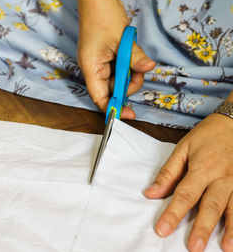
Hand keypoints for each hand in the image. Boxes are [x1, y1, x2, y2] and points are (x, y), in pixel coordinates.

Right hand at [76, 0, 154, 118]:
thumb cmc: (102, 16)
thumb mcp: (121, 40)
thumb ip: (134, 58)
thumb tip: (148, 68)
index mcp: (91, 67)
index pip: (100, 96)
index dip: (112, 108)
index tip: (128, 115)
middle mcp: (94, 68)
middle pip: (111, 89)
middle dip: (128, 85)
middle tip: (140, 72)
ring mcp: (100, 62)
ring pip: (118, 78)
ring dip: (131, 73)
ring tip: (138, 59)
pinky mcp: (107, 56)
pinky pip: (120, 68)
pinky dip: (130, 65)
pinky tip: (133, 55)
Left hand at [144, 113, 232, 251]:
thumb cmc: (207, 136)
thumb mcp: (183, 148)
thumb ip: (168, 173)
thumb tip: (151, 193)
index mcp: (203, 168)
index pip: (184, 195)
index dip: (173, 213)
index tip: (163, 230)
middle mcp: (223, 177)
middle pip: (211, 205)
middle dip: (202, 228)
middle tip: (194, 247)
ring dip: (231, 229)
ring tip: (227, 248)